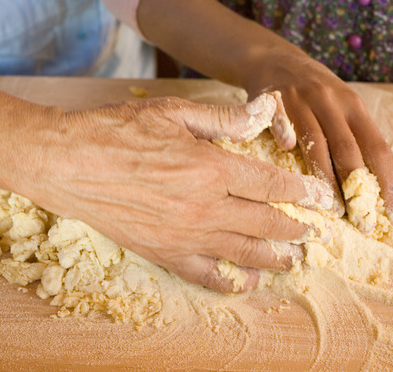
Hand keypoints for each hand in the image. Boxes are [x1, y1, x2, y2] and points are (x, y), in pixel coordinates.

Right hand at [15, 94, 334, 292]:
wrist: (68, 164)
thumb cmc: (117, 131)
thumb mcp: (173, 112)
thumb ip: (224, 118)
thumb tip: (265, 112)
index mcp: (211, 169)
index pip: (273, 186)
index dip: (304, 194)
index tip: (324, 200)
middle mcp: (205, 208)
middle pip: (267, 223)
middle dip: (299, 229)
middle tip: (318, 232)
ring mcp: (186, 236)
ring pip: (246, 253)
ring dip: (277, 257)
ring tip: (296, 258)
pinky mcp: (165, 253)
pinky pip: (208, 275)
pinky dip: (234, 280)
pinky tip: (250, 280)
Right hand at [245, 49, 392, 225]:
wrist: (276, 60)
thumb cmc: (315, 95)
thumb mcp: (342, 109)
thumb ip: (356, 141)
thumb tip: (377, 192)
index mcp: (354, 107)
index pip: (378, 149)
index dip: (390, 183)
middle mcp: (331, 102)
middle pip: (348, 148)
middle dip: (357, 188)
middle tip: (363, 222)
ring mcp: (301, 99)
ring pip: (315, 141)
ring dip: (324, 177)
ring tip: (330, 209)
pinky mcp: (271, 98)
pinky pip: (277, 118)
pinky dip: (284, 132)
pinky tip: (286, 151)